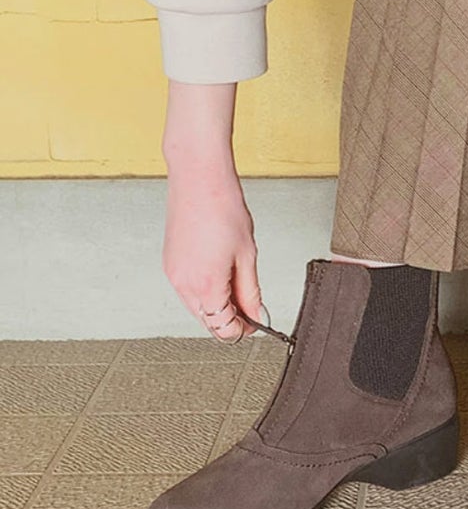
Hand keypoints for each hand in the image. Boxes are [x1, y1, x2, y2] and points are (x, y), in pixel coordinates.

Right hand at [161, 80, 261, 340]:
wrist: (198, 178)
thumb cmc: (224, 208)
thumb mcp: (247, 254)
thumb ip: (250, 290)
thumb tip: (255, 314)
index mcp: (206, 285)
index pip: (223, 328)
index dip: (242, 330)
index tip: (256, 324)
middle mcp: (184, 285)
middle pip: (208, 321)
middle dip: (230, 320)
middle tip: (251, 307)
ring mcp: (173, 275)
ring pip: (197, 307)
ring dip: (217, 306)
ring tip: (238, 285)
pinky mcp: (170, 264)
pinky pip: (188, 290)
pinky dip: (205, 292)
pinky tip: (221, 274)